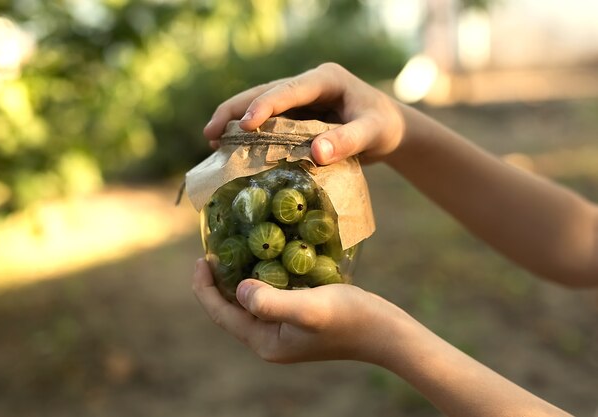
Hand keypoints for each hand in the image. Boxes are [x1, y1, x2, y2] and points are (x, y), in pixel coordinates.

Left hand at [192, 258, 404, 363]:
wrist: (384, 331)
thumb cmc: (349, 318)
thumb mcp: (308, 307)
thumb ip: (270, 302)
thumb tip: (239, 289)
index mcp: (265, 342)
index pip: (222, 315)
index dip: (205, 288)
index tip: (200, 258)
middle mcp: (270, 340)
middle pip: (231, 310)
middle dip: (218, 282)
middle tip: (214, 251)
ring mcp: (284, 330)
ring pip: (249, 303)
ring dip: (238, 279)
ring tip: (232, 252)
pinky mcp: (297, 319)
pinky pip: (268, 297)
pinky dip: (260, 279)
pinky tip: (264, 260)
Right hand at [203, 63, 405, 164]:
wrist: (388, 130)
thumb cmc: (383, 126)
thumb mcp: (372, 132)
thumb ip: (348, 140)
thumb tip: (317, 153)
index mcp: (325, 79)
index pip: (289, 90)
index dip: (265, 105)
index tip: (246, 124)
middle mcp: (307, 86)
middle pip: (264, 93)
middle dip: (236, 110)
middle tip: (210, 132)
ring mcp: (299, 102)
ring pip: (260, 106)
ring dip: (235, 121)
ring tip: (211, 140)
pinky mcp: (296, 117)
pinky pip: (268, 124)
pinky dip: (250, 135)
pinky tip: (231, 149)